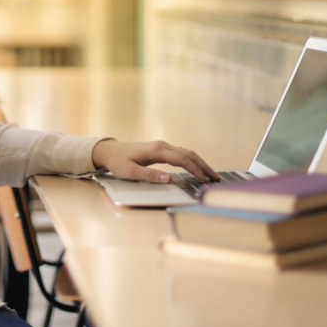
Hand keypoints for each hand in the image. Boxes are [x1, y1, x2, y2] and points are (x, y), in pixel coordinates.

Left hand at [91, 139, 220, 183]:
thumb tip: (168, 178)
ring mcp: (162, 146)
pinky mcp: (161, 149)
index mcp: (156, 150)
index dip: (195, 170)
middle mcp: (162, 146)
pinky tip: (197, 168)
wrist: (110, 151)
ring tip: (211, 174)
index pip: (182, 160)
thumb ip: (149, 175)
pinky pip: (181, 153)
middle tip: (216, 178)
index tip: (205, 180)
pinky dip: (192, 160)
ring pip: (186, 153)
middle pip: (188, 154)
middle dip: (203, 166)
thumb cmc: (118, 162)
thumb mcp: (130, 172)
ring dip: (200, 163)